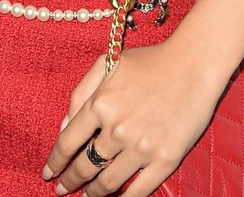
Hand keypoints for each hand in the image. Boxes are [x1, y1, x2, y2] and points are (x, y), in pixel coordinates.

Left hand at [40, 37, 223, 196]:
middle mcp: (118, 129)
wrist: (195, 63)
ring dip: (93, 193)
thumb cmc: (150, 60)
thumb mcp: (108, 63)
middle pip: (85, 166)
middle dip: (70, 181)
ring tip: (85, 196)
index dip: (55, 161)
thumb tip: (64, 125)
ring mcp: (142, 148)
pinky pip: (139, 191)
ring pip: (108, 182)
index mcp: (101, 104)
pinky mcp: (165, 160)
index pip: (68, 142)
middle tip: (62, 189)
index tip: (48, 173)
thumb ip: (81, 92)